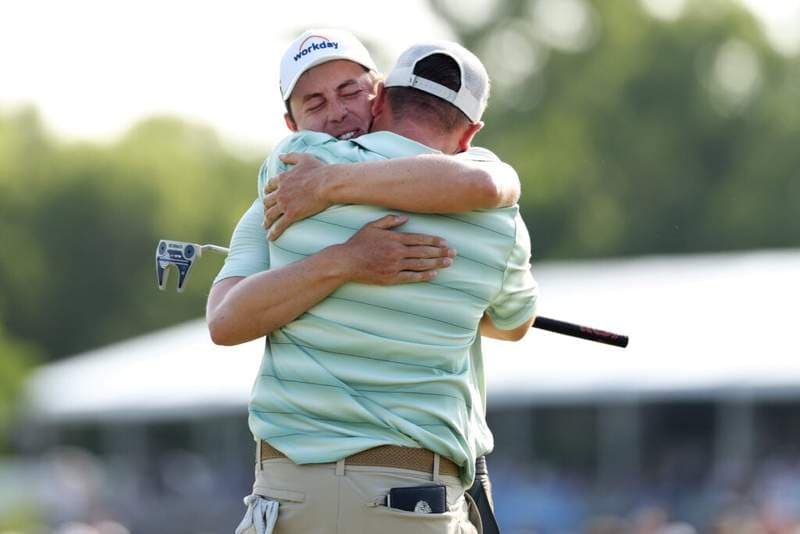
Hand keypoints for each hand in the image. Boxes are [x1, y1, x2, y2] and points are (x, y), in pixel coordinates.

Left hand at [263, 153, 331, 239]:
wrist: (328, 184)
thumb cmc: (319, 170)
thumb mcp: (304, 158)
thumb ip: (290, 157)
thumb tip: (280, 156)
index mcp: (282, 178)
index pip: (270, 186)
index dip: (267, 191)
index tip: (267, 196)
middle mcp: (280, 191)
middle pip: (267, 201)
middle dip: (265, 207)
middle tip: (266, 213)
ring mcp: (285, 204)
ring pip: (270, 214)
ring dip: (266, 221)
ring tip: (265, 226)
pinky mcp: (292, 214)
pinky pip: (279, 225)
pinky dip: (273, 232)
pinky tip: (270, 237)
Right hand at [338, 215, 455, 284]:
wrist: (346, 262)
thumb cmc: (358, 243)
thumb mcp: (372, 226)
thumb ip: (389, 221)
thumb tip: (406, 218)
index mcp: (394, 239)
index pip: (419, 239)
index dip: (434, 241)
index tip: (445, 242)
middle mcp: (396, 252)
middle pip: (423, 252)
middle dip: (440, 252)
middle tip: (454, 253)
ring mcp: (394, 266)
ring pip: (420, 264)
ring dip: (436, 263)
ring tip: (449, 263)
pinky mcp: (390, 278)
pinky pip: (410, 277)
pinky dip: (423, 276)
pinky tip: (434, 274)